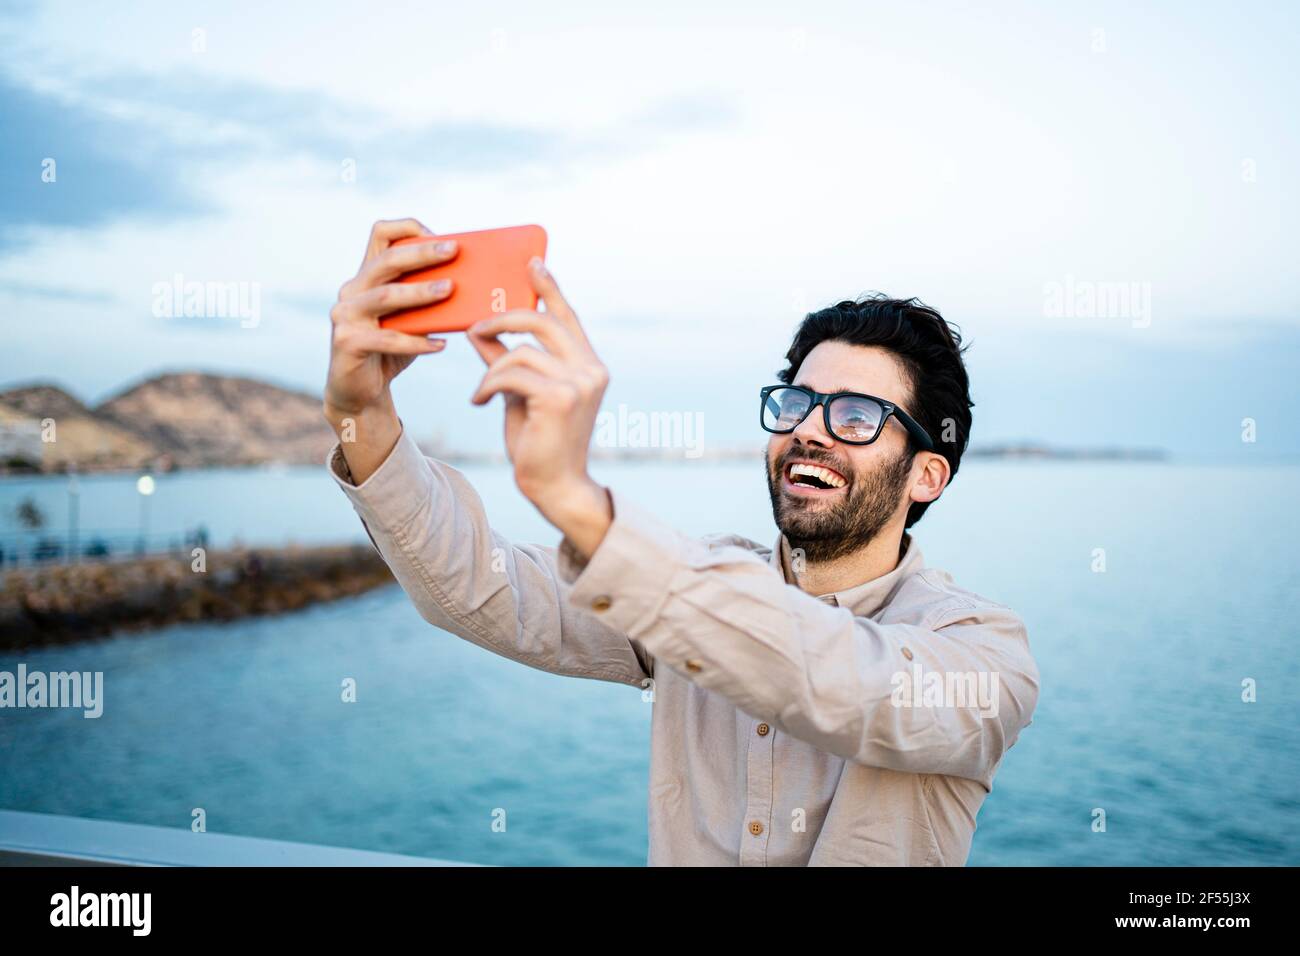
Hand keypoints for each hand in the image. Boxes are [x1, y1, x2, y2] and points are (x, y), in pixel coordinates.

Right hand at [324, 218, 458, 481]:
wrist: (361, 392)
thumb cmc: (392, 349)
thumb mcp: (411, 319)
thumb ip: (427, 300)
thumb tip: (473, 284)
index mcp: (366, 276)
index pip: (380, 234)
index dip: (408, 227)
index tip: (439, 236)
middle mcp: (351, 290)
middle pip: (387, 260)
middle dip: (422, 253)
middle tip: (454, 251)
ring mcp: (344, 315)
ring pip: (386, 296)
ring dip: (420, 292)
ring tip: (450, 290)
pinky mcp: (346, 342)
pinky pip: (387, 339)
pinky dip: (417, 342)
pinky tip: (441, 345)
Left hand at [467, 259, 612, 556]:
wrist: (553, 486)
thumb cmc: (538, 441)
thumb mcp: (519, 392)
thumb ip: (506, 359)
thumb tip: (478, 328)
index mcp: (589, 365)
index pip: (568, 317)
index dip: (550, 288)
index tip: (532, 262)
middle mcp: (592, 369)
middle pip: (542, 322)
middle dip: (504, 319)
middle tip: (476, 327)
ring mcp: (580, 382)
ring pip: (520, 351)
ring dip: (492, 370)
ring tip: (482, 391)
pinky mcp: (561, 397)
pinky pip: (511, 373)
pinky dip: (488, 386)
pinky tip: (480, 403)